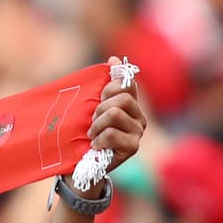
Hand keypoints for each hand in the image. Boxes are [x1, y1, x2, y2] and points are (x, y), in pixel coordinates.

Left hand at [81, 56, 147, 178]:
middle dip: (101, 108)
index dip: (110, 88)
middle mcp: (140, 117)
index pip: (127, 83)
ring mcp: (138, 133)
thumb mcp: (94, 107)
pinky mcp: (132, 147)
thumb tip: (114, 58)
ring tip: (92, 134)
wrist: (83, 164)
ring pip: (115, 114)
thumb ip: (106, 84)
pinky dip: (98, 139)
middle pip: (122, 98)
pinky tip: (96, 146)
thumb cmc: (88, 133)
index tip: (100, 98)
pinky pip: (111, 133)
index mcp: (132, 104)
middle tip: (93, 122)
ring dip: (97, 125)